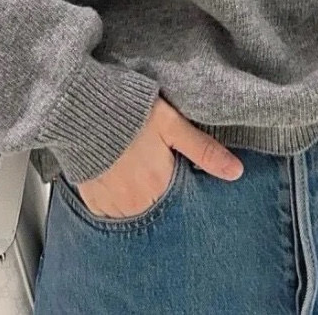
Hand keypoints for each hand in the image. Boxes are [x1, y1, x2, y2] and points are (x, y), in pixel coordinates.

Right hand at [73, 96, 243, 219]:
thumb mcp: (172, 124)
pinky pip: (110, 211)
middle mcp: (136, 203)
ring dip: (137, 194)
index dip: (177, 177)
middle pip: (157, 204)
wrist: (81, 107)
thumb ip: (204, 150)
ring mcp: (112, 205)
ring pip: (135, 210)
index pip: (180, 196)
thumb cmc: (128, 110)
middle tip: (147, 159)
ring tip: (131, 163)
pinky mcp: (92, 202)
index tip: (171, 163)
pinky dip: (115, 196)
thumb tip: (236, 172)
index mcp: (159, 185)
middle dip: (158, 187)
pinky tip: (115, 172)